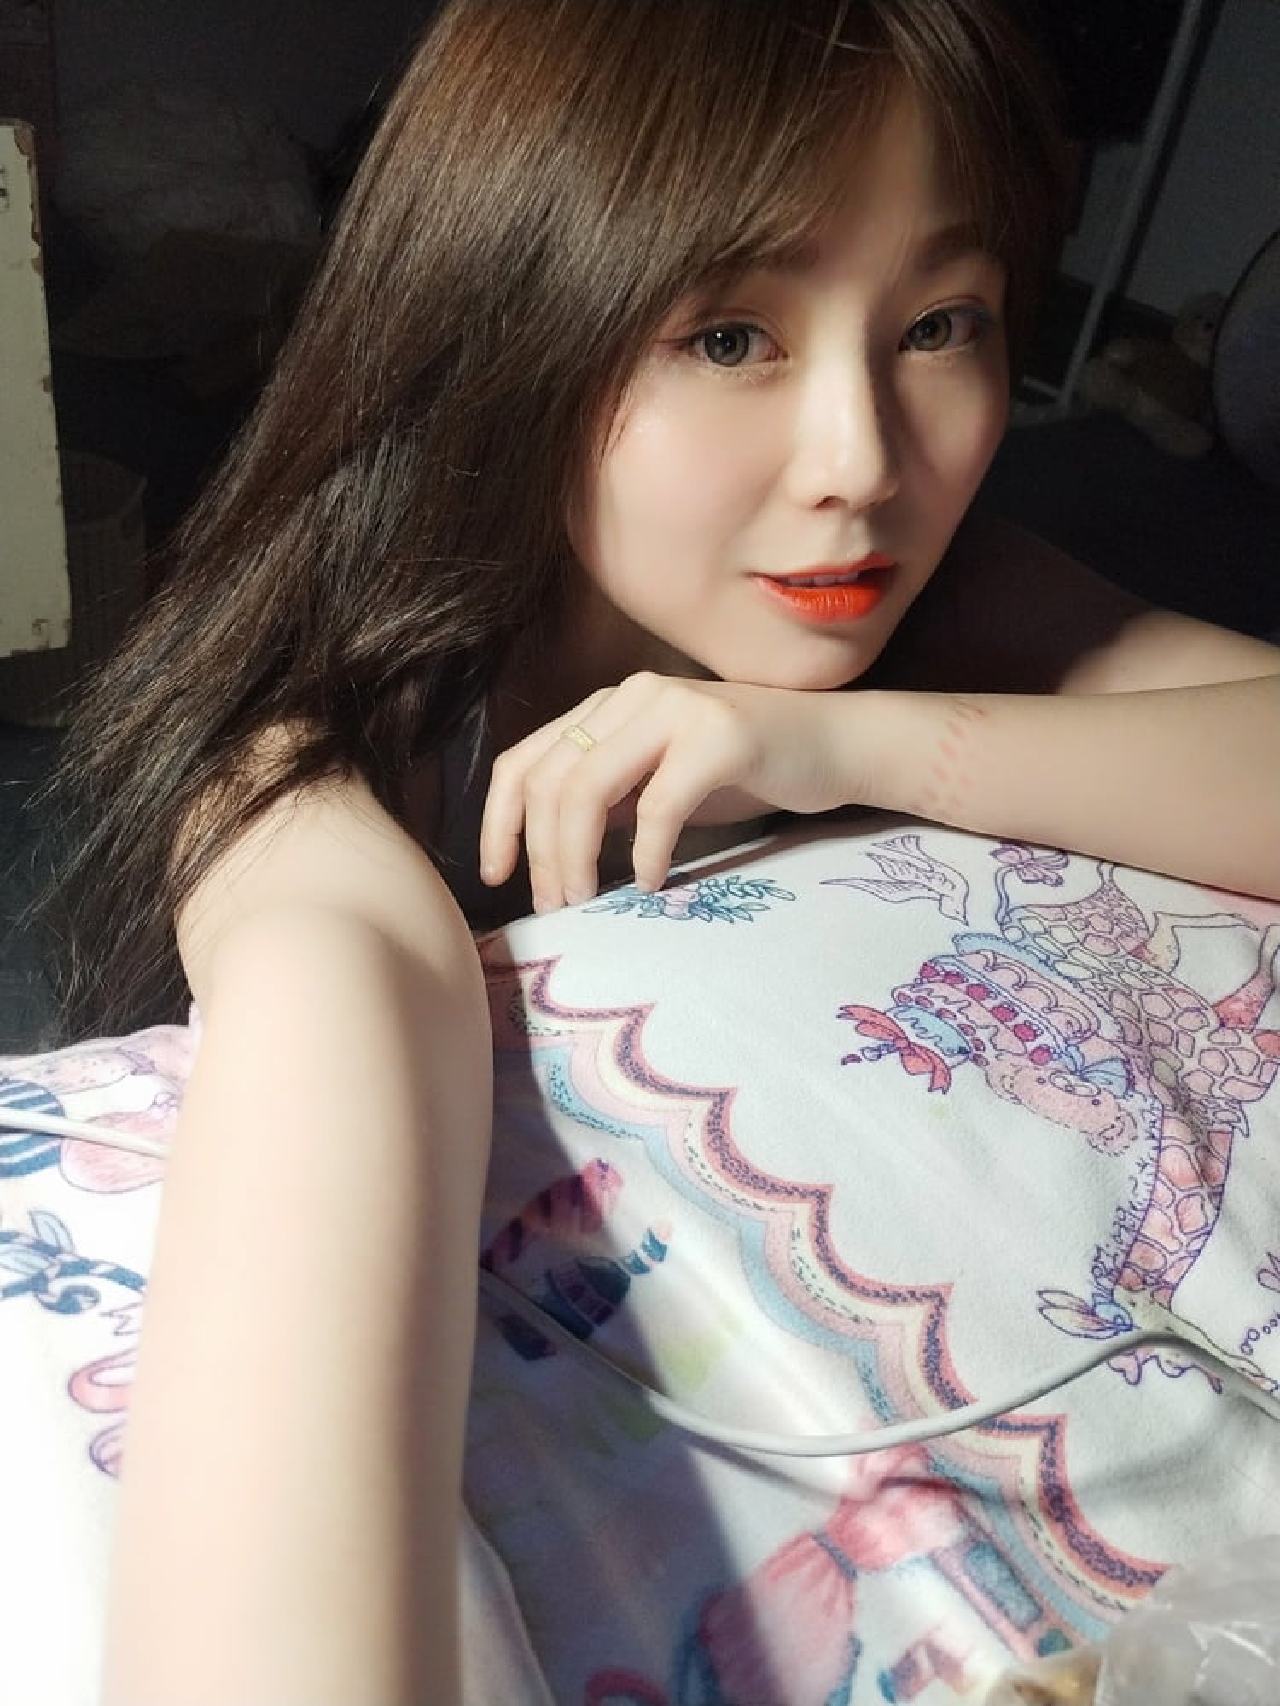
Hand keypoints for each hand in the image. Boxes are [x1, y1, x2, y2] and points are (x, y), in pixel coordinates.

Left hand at [479, 671, 857, 911]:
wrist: (840, 745)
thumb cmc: (750, 771)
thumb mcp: (660, 784)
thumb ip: (609, 801)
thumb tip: (552, 854)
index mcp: (609, 707)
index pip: (525, 761)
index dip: (499, 824)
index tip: (498, 877)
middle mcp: (634, 697)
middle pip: (550, 780)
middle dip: (542, 854)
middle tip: (556, 907)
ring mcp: (677, 709)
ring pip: (588, 787)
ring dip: (578, 857)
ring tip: (589, 900)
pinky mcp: (721, 736)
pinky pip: (659, 804)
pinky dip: (648, 853)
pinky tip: (655, 882)